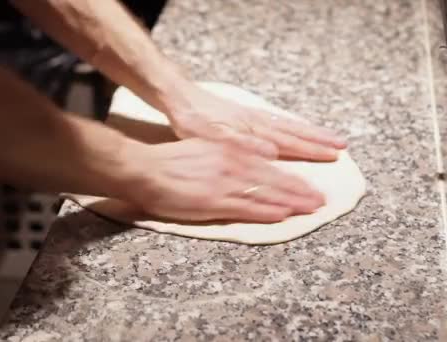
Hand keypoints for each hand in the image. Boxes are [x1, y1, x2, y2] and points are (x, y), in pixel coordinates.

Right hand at [123, 138, 325, 222]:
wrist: (146, 169)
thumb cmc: (170, 160)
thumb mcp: (205, 146)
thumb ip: (231, 151)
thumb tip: (259, 155)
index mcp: (230, 151)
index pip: (268, 165)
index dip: (290, 176)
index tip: (307, 184)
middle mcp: (233, 164)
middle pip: (274, 179)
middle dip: (300, 190)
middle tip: (320, 199)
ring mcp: (226, 183)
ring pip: (267, 193)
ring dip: (292, 201)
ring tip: (312, 208)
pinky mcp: (215, 201)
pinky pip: (249, 207)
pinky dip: (269, 211)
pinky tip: (284, 215)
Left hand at [166, 86, 346, 160]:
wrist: (181, 97)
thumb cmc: (194, 122)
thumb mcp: (213, 138)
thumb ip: (243, 146)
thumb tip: (272, 153)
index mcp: (252, 132)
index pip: (288, 143)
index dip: (311, 151)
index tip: (332, 157)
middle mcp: (257, 124)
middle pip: (294, 133)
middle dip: (319, 142)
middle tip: (342, 148)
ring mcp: (254, 118)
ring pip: (289, 126)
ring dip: (311, 133)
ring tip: (331, 138)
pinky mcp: (247, 114)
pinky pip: (278, 121)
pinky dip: (293, 126)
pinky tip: (299, 129)